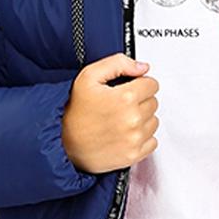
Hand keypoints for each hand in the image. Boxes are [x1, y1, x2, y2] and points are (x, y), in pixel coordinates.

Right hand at [61, 53, 159, 173]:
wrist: (64, 144)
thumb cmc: (76, 111)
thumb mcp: (89, 76)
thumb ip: (118, 63)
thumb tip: (142, 67)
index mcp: (125, 98)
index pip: (152, 84)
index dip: (140, 84)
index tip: (129, 89)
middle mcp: (133, 119)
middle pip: (153, 102)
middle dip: (140, 100)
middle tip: (121, 105)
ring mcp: (135, 139)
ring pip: (154, 121)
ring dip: (143, 119)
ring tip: (122, 119)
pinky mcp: (134, 155)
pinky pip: (152, 141)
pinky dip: (143, 138)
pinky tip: (126, 134)